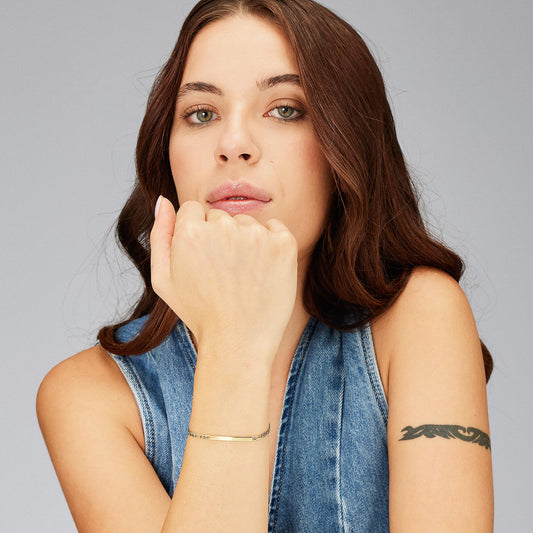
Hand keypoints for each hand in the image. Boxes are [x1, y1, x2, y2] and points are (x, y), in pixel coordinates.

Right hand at [150, 197, 297, 368]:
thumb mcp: (163, 279)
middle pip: (221, 216)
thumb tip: (164, 201)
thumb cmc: (199, 313)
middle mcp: (224, 226)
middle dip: (220, 238)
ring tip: (242, 277)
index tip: (204, 259)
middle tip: (223, 273)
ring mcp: (256, 234)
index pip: (194, 210)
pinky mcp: (283, 244)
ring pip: (247, 223)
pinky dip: (270, 245)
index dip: (197, 234)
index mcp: (190, 232)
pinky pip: (275, 230)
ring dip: (245, 242)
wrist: (238, 341)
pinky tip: (262, 271)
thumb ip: (160, 234)